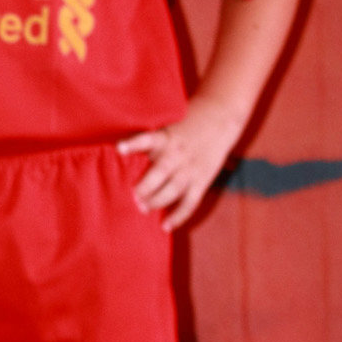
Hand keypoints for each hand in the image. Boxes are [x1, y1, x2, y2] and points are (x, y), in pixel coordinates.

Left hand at [117, 96, 241, 230]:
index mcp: (166, 137)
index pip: (147, 139)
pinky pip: (190, 201)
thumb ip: (152, 139)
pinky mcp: (202, 180)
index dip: (134, 144)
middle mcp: (177, 154)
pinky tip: (166, 226)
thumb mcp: (169, 123)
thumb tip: (122, 154)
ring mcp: (190, 168)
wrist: (222, 116)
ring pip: (173, 189)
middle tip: (133, 197)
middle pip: (160, 172)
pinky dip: (179, 216)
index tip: (120, 148)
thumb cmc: (188, 120)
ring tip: (143, 209)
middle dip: (145, 187)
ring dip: (157, 201)